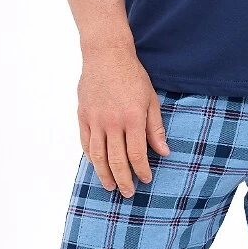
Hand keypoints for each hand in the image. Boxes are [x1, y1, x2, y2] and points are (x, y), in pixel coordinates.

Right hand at [77, 45, 170, 196]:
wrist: (106, 55)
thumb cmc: (132, 76)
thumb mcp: (151, 100)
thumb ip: (155, 128)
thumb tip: (164, 152)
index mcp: (132, 118)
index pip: (137, 154)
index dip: (142, 171)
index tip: (146, 179)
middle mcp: (112, 122)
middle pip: (116, 160)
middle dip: (124, 180)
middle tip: (128, 193)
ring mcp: (95, 120)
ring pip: (98, 156)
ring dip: (104, 174)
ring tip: (110, 186)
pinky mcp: (83, 116)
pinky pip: (86, 143)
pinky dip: (91, 157)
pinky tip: (97, 166)